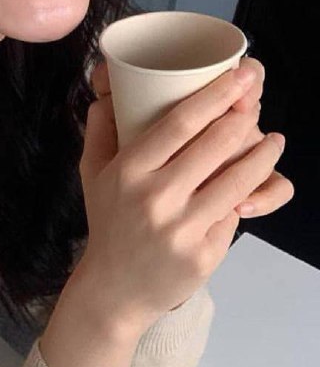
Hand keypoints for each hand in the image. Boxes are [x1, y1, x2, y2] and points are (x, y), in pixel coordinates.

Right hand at [74, 57, 291, 331]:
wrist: (115, 288)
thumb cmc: (108, 221)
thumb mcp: (92, 173)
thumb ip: (99, 130)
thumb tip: (106, 93)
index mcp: (129, 170)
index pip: (178, 124)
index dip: (213, 97)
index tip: (236, 78)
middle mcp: (155, 196)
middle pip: (214, 146)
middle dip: (243, 117)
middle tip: (255, 101)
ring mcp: (181, 228)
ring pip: (236, 180)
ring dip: (263, 155)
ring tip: (274, 140)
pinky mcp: (204, 254)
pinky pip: (233, 215)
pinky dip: (247, 196)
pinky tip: (254, 183)